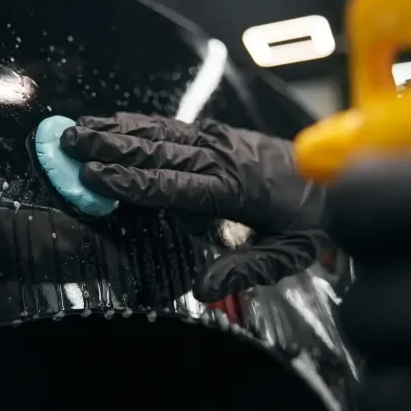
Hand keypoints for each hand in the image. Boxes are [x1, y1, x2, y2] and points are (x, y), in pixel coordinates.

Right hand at [59, 112, 328, 301]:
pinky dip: (142, 123)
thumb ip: (247, 269)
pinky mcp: (221, 134)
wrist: (341, 174)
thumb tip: (202, 289)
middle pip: (160, 151)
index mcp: (236, 187)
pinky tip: (117, 121)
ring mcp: (221, 140)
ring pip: (163, 132)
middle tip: (70, 144)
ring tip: (80, 128)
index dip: (132, 183)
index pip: (174, 184)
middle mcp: (223, 156)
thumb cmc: (314, 219)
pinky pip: (176, 126)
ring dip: (119, 130)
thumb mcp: (291, 254)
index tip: (94, 178)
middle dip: (112, 148)